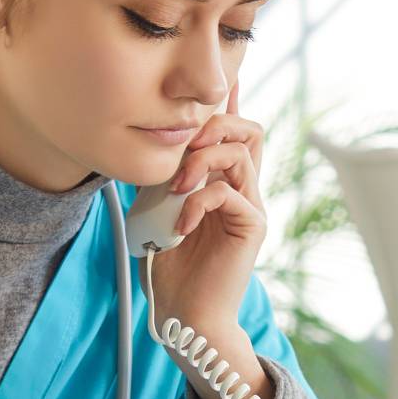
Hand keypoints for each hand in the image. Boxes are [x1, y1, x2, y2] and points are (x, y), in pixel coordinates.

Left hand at [144, 85, 275, 398]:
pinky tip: (180, 225)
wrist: (185, 317)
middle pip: (250, 130)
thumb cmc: (168, 270)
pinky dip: (197, 201)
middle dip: (215, 125)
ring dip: (201, 160)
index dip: (228, 103)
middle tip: (183, 145)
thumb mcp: (155, 214)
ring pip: (241, 153)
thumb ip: (159, 182)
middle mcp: (244, 190)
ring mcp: (251, 207)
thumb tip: (146, 147)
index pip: (234, 133)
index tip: (219, 81)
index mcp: (223, 184)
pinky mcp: (251, 226)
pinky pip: (228, 192)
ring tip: (176, 186)